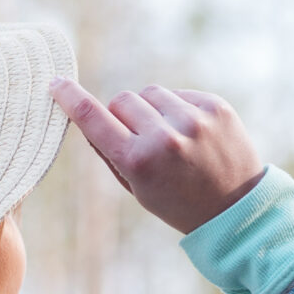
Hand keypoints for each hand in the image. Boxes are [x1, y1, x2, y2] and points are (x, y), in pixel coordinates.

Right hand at [49, 77, 266, 233]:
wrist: (237, 209)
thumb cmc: (178, 203)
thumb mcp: (136, 188)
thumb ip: (108, 151)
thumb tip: (85, 114)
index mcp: (139, 163)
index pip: (94, 118)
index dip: (71, 98)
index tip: (57, 83)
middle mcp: (165, 137)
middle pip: (121, 100)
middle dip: (123, 116)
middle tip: (140, 140)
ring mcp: (193, 119)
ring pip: (150, 93)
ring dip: (151, 110)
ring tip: (170, 138)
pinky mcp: (215, 107)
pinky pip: (180, 94)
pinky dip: (178, 109)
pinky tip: (192, 134)